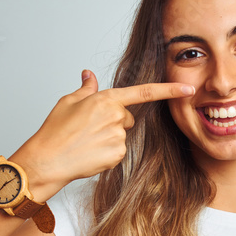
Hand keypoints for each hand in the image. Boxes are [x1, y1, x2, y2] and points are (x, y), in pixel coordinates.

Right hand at [11, 69, 194, 189]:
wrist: (48, 159)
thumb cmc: (55, 130)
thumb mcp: (68, 102)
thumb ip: (86, 89)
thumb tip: (90, 75)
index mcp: (107, 99)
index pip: (144, 92)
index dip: (169, 90)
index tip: (188, 89)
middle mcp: (117, 117)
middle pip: (127, 118)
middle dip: (114, 122)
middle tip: (89, 128)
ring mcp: (119, 138)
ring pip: (122, 135)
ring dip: (109, 138)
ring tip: (86, 142)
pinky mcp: (118, 155)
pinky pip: (119, 151)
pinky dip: (107, 153)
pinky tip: (90, 154)